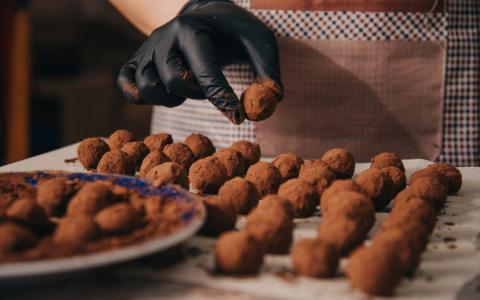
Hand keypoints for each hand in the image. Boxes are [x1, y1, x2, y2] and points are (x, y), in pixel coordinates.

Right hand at [117, 0, 282, 123]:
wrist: (203, 14)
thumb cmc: (233, 32)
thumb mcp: (258, 41)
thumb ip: (268, 69)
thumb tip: (273, 99)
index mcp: (193, 27)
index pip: (204, 69)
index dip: (221, 97)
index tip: (238, 116)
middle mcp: (164, 36)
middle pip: (173, 80)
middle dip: (197, 93)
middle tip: (209, 89)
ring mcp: (147, 49)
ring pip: (148, 86)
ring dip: (171, 98)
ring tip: (189, 89)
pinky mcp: (135, 61)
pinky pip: (126, 86)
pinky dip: (140, 96)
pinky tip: (164, 92)